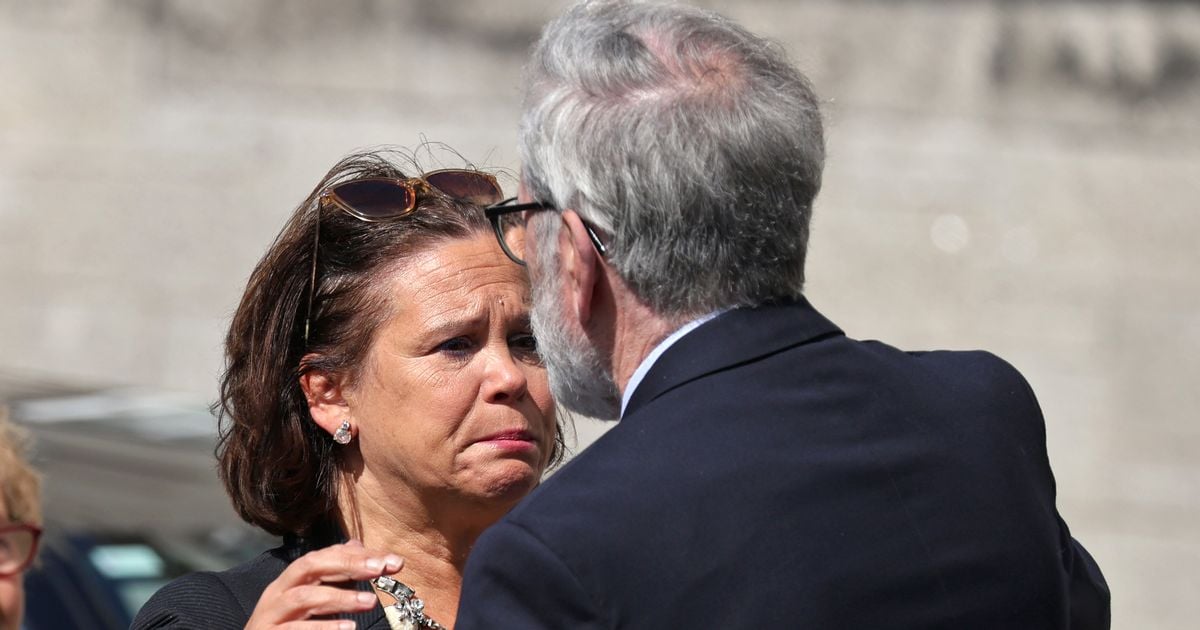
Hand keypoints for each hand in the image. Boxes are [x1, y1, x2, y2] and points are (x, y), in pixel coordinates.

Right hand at [245, 540, 402, 629]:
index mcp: (292, 579)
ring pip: (304, 597)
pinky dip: (324, 628)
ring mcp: (272, 614)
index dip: (357, 555)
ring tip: (369, 601)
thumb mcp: (309, 596)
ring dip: (339, 597)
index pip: (325, 556)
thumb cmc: (286, 623)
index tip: (390, 561)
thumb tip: (358, 546)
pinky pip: (296, 629)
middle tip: (379, 569)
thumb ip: (333, 574)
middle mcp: (279, 591)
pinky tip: (348, 627)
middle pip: (310, 565)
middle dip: (346, 564)